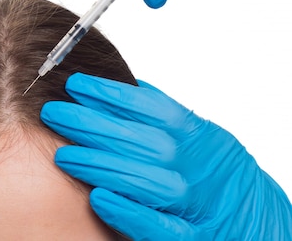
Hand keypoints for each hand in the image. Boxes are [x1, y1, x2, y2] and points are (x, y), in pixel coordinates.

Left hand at [41, 74, 291, 239]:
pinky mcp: (192, 240)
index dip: (111, 94)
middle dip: (92, 124)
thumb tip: (127, 84)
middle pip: (141, 141)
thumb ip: (165, 114)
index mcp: (198, 136)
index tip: (76, 85)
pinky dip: (130, 212)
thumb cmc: (215, 173)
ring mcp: (195, 205)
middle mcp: (197, 168)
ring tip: (64, 154)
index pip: (151, 108)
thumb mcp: (199, 135)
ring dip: (102, 164)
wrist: (256, 221)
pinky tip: (97, 197)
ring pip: (147, 181)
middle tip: (53, 113)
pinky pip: (160, 227)